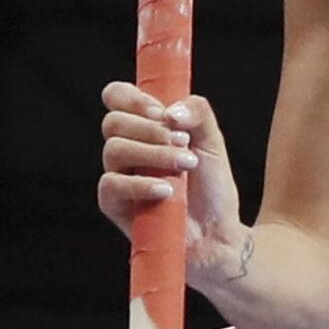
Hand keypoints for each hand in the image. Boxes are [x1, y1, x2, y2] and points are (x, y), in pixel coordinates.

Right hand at [96, 81, 248, 276]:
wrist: (217, 231)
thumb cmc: (211, 186)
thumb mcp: (213, 141)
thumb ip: (197, 113)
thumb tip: (170, 112)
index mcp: (144, 127)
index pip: (116, 96)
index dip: (132, 98)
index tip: (161, 112)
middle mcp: (126, 147)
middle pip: (114, 121)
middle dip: (151, 129)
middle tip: (184, 143)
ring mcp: (117, 174)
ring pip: (114, 149)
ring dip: (154, 154)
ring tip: (186, 166)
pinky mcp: (113, 203)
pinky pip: (111, 184)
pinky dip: (141, 184)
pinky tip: (166, 190)